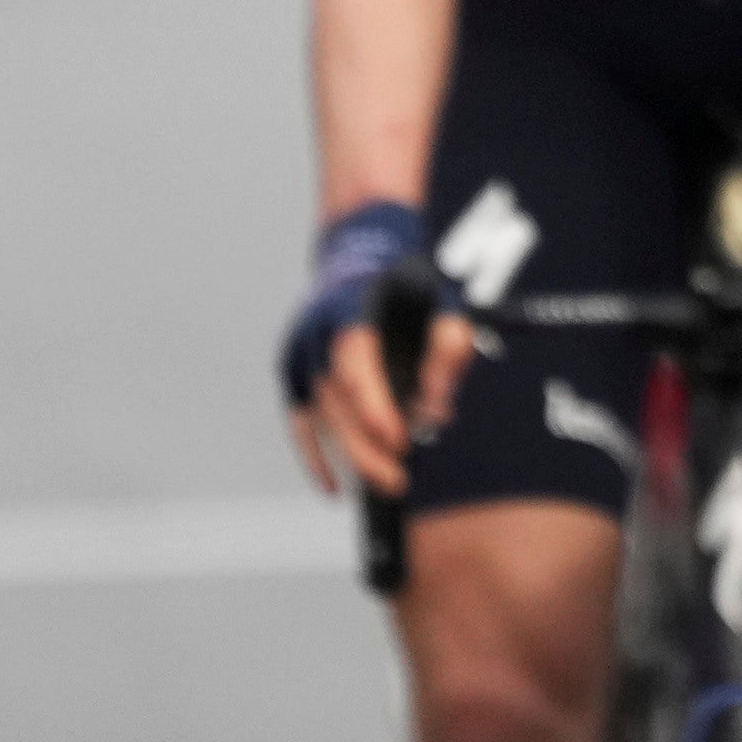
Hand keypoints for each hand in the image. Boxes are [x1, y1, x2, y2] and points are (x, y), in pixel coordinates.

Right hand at [276, 202, 467, 499]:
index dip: (374, 406)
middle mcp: (314, 334)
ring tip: (386, 484)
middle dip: (365, 446)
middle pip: (335, 401)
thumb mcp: (444, 302)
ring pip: (319, 417)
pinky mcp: (293, 375)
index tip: (400, 440)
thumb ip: (448, 350)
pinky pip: (300, 422)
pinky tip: (334, 487)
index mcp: (349, 309)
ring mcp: (298, 355)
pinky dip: (315, 455)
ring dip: (349, 455)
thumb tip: (436, 413)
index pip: (356, 364)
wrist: (359, 254)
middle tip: (399, 480)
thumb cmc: (409, 284)